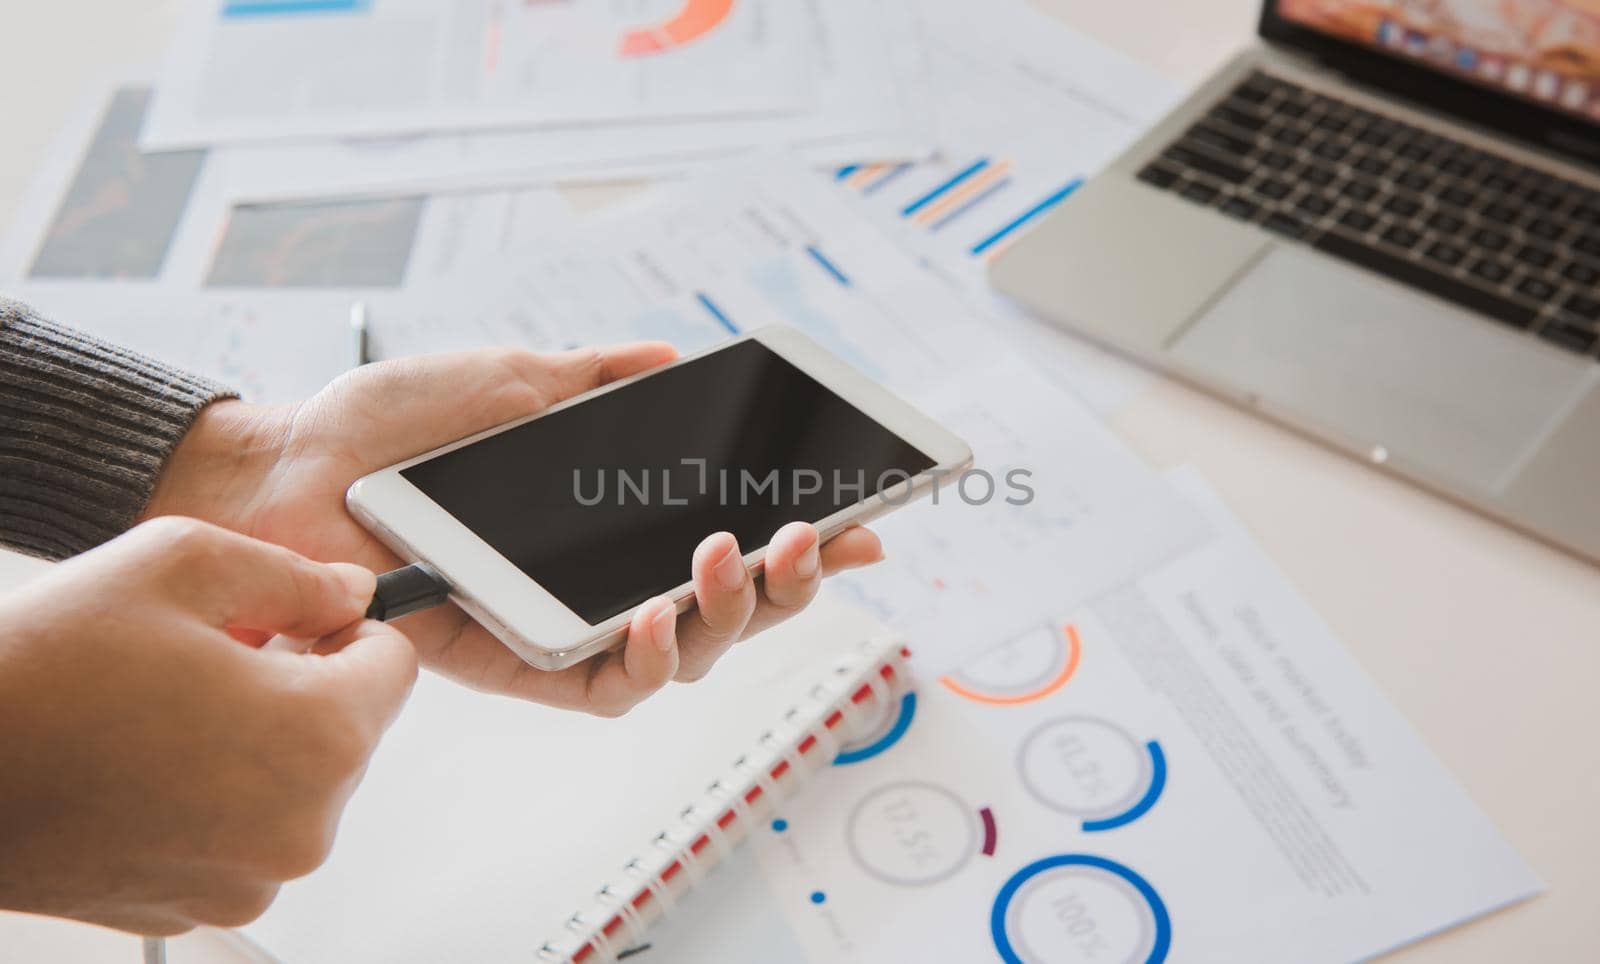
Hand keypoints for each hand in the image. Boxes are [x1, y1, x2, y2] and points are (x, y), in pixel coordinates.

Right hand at [0, 518, 416, 934]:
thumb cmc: (39, 676)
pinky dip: (220, 791)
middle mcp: (302, 823)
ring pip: (301, 779)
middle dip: (300, 682)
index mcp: (318, 738)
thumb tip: (349, 591)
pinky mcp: (205, 902)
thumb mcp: (179, 565)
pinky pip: (250, 828)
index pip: (396, 664)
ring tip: (165, 708)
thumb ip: (293, 575)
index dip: (348, 628)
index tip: (301, 617)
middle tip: (210, 657)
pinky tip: (148, 759)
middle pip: (351, 726)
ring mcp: (253, 876)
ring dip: (258, 738)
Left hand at [143, 345, 883, 715]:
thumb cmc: (395, 426)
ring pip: (688, 654)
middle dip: (789, 581)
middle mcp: (605, 578)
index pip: (732, 535)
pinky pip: (609, 689)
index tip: (867, 521)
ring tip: (731, 557)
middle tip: (806, 539)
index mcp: (615, 517)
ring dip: (730, 615)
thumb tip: (671, 356)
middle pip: (731, 607)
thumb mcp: (513, 378)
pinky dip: (648, 660)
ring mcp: (570, 626)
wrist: (294, 468)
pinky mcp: (523, 665)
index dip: (804, 540)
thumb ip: (596, 375)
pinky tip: (656, 617)